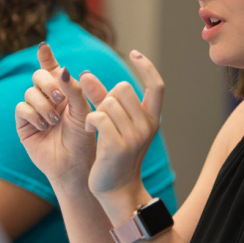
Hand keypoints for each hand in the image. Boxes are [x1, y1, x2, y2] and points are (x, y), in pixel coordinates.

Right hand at [15, 43, 100, 187]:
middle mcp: (48, 97)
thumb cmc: (83, 138)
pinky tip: (44, 126)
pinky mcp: (24, 123)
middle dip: (49, 85)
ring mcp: (34, 109)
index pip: (52, 68)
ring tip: (54, 121)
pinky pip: (21, 108)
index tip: (44, 46)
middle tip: (60, 100)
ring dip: (43, 104)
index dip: (46, 56)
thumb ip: (74, 90)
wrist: (74, 164)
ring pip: (30, 92)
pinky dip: (33, 114)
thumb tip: (63, 68)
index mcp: (64, 91)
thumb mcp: (83, 111)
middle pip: (38, 76)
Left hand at [83, 51, 163, 214]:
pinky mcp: (118, 145)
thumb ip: (102, 98)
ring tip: (94, 126)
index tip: (135, 53)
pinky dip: (89, 121)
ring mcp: (135, 136)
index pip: (157, 86)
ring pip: (108, 102)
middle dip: (106, 96)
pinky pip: (99, 116)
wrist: (116, 189)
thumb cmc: (113, 155)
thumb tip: (85, 74)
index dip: (147, 66)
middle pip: (123, 88)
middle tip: (101, 113)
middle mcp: (148, 126)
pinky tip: (89, 131)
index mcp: (152, 119)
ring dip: (95, 111)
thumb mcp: (113, 124)